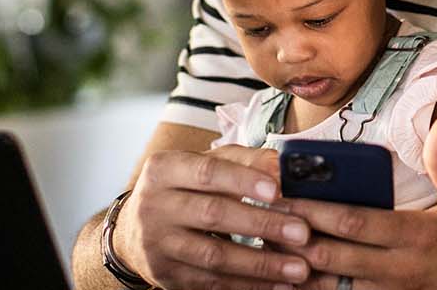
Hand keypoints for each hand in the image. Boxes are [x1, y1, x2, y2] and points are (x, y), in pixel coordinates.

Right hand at [116, 144, 315, 288]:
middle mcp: (154, 206)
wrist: (134, 230)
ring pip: (213, 256)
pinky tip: (278, 285)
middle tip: (302, 233)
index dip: (243, 180)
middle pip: (213, 214)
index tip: (278, 189)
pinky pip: (212, 283)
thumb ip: (244, 160)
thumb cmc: (185, 189)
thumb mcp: (205, 165)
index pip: (207, 172)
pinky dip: (248, 285)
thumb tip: (284, 164)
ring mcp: (158, 244)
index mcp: (164, 169)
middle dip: (262, 224)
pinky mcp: (167, 276)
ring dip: (260, 264)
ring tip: (298, 268)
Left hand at [277, 116, 436, 289]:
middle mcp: (400, 269)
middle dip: (294, 240)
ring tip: (264, 253)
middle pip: (333, 256)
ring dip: (297, 272)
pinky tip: (290, 284)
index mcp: (417, 235)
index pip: (355, 222)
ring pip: (332, 287)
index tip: (284, 195)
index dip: (316, 210)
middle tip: (259, 222)